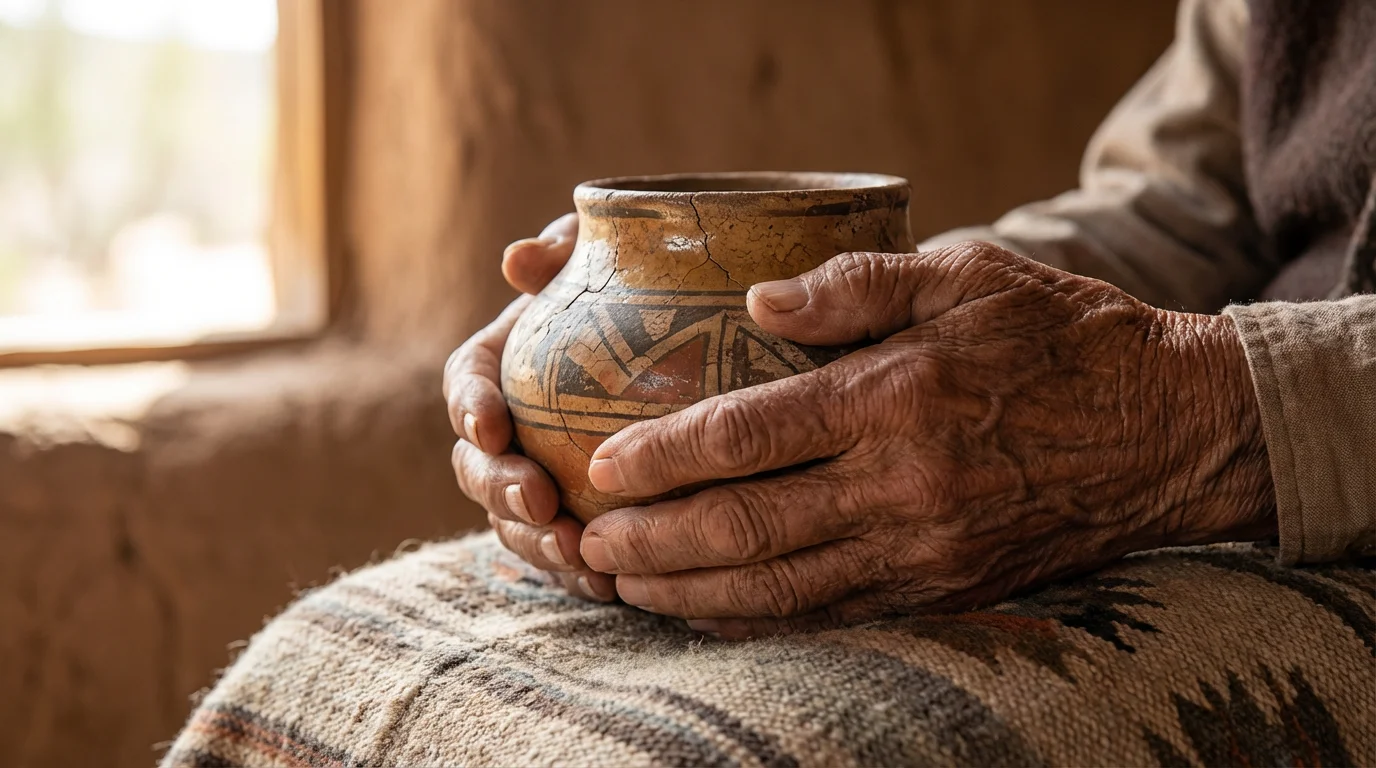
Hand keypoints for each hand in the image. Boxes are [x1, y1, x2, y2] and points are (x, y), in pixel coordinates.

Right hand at [444, 214, 616, 601]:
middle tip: (538, 502)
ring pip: (515, 521)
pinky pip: (566, 555)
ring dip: (535, 542)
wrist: (702, 330)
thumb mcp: (612, 251)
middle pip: (478, 465)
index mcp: (506, 360)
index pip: (466, 382)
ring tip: (575, 553)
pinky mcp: (580, 518)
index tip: (491, 427)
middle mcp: (514, 425)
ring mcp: (542, 476)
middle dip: (499, 489)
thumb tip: (519, 261)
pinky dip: (580, 573)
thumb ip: (566, 246)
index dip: (469, 408)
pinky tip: (613, 586)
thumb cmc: (648, 282)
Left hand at [576, 242, 1277, 636]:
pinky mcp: (945, 588)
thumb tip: (758, 300)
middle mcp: (901, 486)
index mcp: (897, 397)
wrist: (1170, 431)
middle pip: (746, 529)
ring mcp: (924, 549)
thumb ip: (858, 284)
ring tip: (624, 584)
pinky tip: (711, 612)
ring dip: (690, 592)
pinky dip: (759, 618)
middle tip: (588, 539)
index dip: (665, 455)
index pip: (749, 435)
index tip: (606, 465)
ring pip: (779, 586)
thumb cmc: (1064, 337)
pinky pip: (831, 613)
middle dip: (654, 541)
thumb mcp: (969, 274)